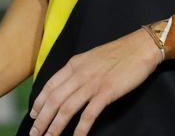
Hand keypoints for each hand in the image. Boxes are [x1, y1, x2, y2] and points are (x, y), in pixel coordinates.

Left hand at [28, 28, 161, 135]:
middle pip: (54, 100)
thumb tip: (67, 85)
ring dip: (55, 127)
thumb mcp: (91, 57)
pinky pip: (88, 115)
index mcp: (74, 64)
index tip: (34, 115)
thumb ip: (78, 70)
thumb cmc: (119, 52)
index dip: (39, 102)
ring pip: (66, 109)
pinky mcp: (106, 93)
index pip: (50, 86)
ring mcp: (92, 84)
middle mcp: (79, 74)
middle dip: (42, 120)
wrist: (141, 47)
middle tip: (34, 134)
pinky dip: (80, 129)